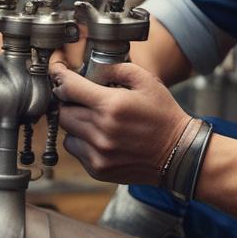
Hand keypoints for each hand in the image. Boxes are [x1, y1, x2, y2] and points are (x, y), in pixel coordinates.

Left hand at [50, 61, 191, 184]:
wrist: (179, 154)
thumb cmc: (163, 115)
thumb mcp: (146, 81)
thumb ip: (116, 68)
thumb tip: (91, 69)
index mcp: (111, 106)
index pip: (68, 87)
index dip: (59, 75)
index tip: (57, 70)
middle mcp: (101, 131)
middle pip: (63, 111)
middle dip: (69, 101)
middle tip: (82, 98)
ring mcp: (98, 153)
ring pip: (67, 133)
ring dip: (75, 123)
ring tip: (94, 119)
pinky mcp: (98, 169)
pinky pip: (76, 150)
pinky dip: (82, 141)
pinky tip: (100, 136)